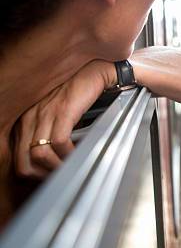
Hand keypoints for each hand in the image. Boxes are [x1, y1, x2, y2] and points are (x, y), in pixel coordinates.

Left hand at [13, 60, 115, 178]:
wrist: (95, 71)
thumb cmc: (79, 93)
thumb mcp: (58, 115)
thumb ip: (51, 134)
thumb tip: (54, 159)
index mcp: (27, 120)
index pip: (19, 159)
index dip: (36, 174)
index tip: (52, 175)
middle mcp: (30, 117)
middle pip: (24, 162)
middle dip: (44, 176)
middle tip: (61, 176)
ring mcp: (44, 113)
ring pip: (38, 155)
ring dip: (57, 167)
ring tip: (70, 167)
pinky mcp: (62, 110)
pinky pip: (59, 142)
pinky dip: (69, 153)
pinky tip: (78, 153)